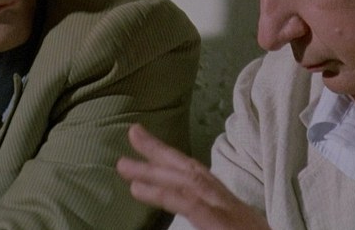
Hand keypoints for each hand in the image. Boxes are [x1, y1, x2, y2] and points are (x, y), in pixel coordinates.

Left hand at [116, 124, 270, 229]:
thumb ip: (215, 221)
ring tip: (123, 165)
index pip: (199, 177)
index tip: (150, 146)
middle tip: (133, 133)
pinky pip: (190, 203)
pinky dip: (164, 193)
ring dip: (154, 169)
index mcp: (230, 207)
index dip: (175, 159)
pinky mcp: (222, 222)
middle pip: (191, 169)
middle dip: (160, 151)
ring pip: (187, 181)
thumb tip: (198, 216)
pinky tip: (139, 188)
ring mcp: (227, 211)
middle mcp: (229, 203)